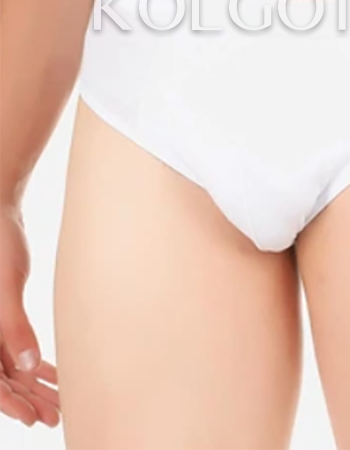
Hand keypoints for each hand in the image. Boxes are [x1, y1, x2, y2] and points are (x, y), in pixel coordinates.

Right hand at [0, 204, 59, 426]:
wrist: (3, 213)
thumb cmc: (0, 244)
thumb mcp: (7, 286)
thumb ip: (13, 326)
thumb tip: (29, 368)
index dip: (8, 402)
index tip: (30, 417)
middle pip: (2, 379)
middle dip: (26, 401)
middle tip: (54, 417)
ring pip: (12, 368)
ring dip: (35, 387)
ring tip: (61, 405)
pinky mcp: (5, 318)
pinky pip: (19, 350)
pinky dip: (37, 366)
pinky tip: (57, 377)